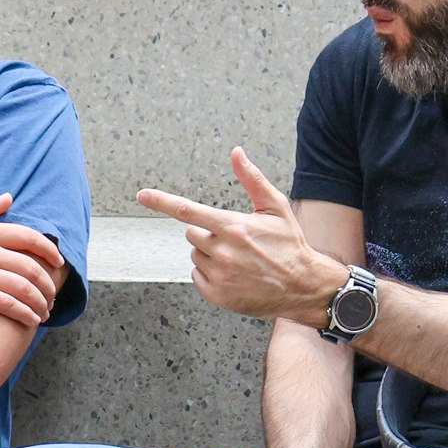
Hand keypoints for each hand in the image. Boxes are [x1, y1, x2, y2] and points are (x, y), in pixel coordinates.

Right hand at [0, 194, 65, 330]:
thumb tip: (8, 197)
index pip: (27, 237)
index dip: (49, 251)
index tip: (58, 263)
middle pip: (30, 266)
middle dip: (48, 283)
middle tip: (53, 295)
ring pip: (23, 287)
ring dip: (40, 302)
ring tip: (44, 311)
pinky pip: (6, 304)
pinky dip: (23, 313)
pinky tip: (30, 320)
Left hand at [137, 149, 342, 321]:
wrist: (305, 286)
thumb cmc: (290, 244)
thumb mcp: (275, 207)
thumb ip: (251, 179)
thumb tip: (236, 152)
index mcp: (233, 227)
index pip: (188, 211)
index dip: (161, 201)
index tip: (142, 195)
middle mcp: (223, 252)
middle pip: (192, 234)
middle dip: (208, 233)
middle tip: (235, 240)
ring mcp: (220, 276)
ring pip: (195, 255)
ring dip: (209, 254)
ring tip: (239, 258)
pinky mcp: (218, 295)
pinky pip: (197, 277)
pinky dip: (209, 274)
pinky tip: (233, 274)